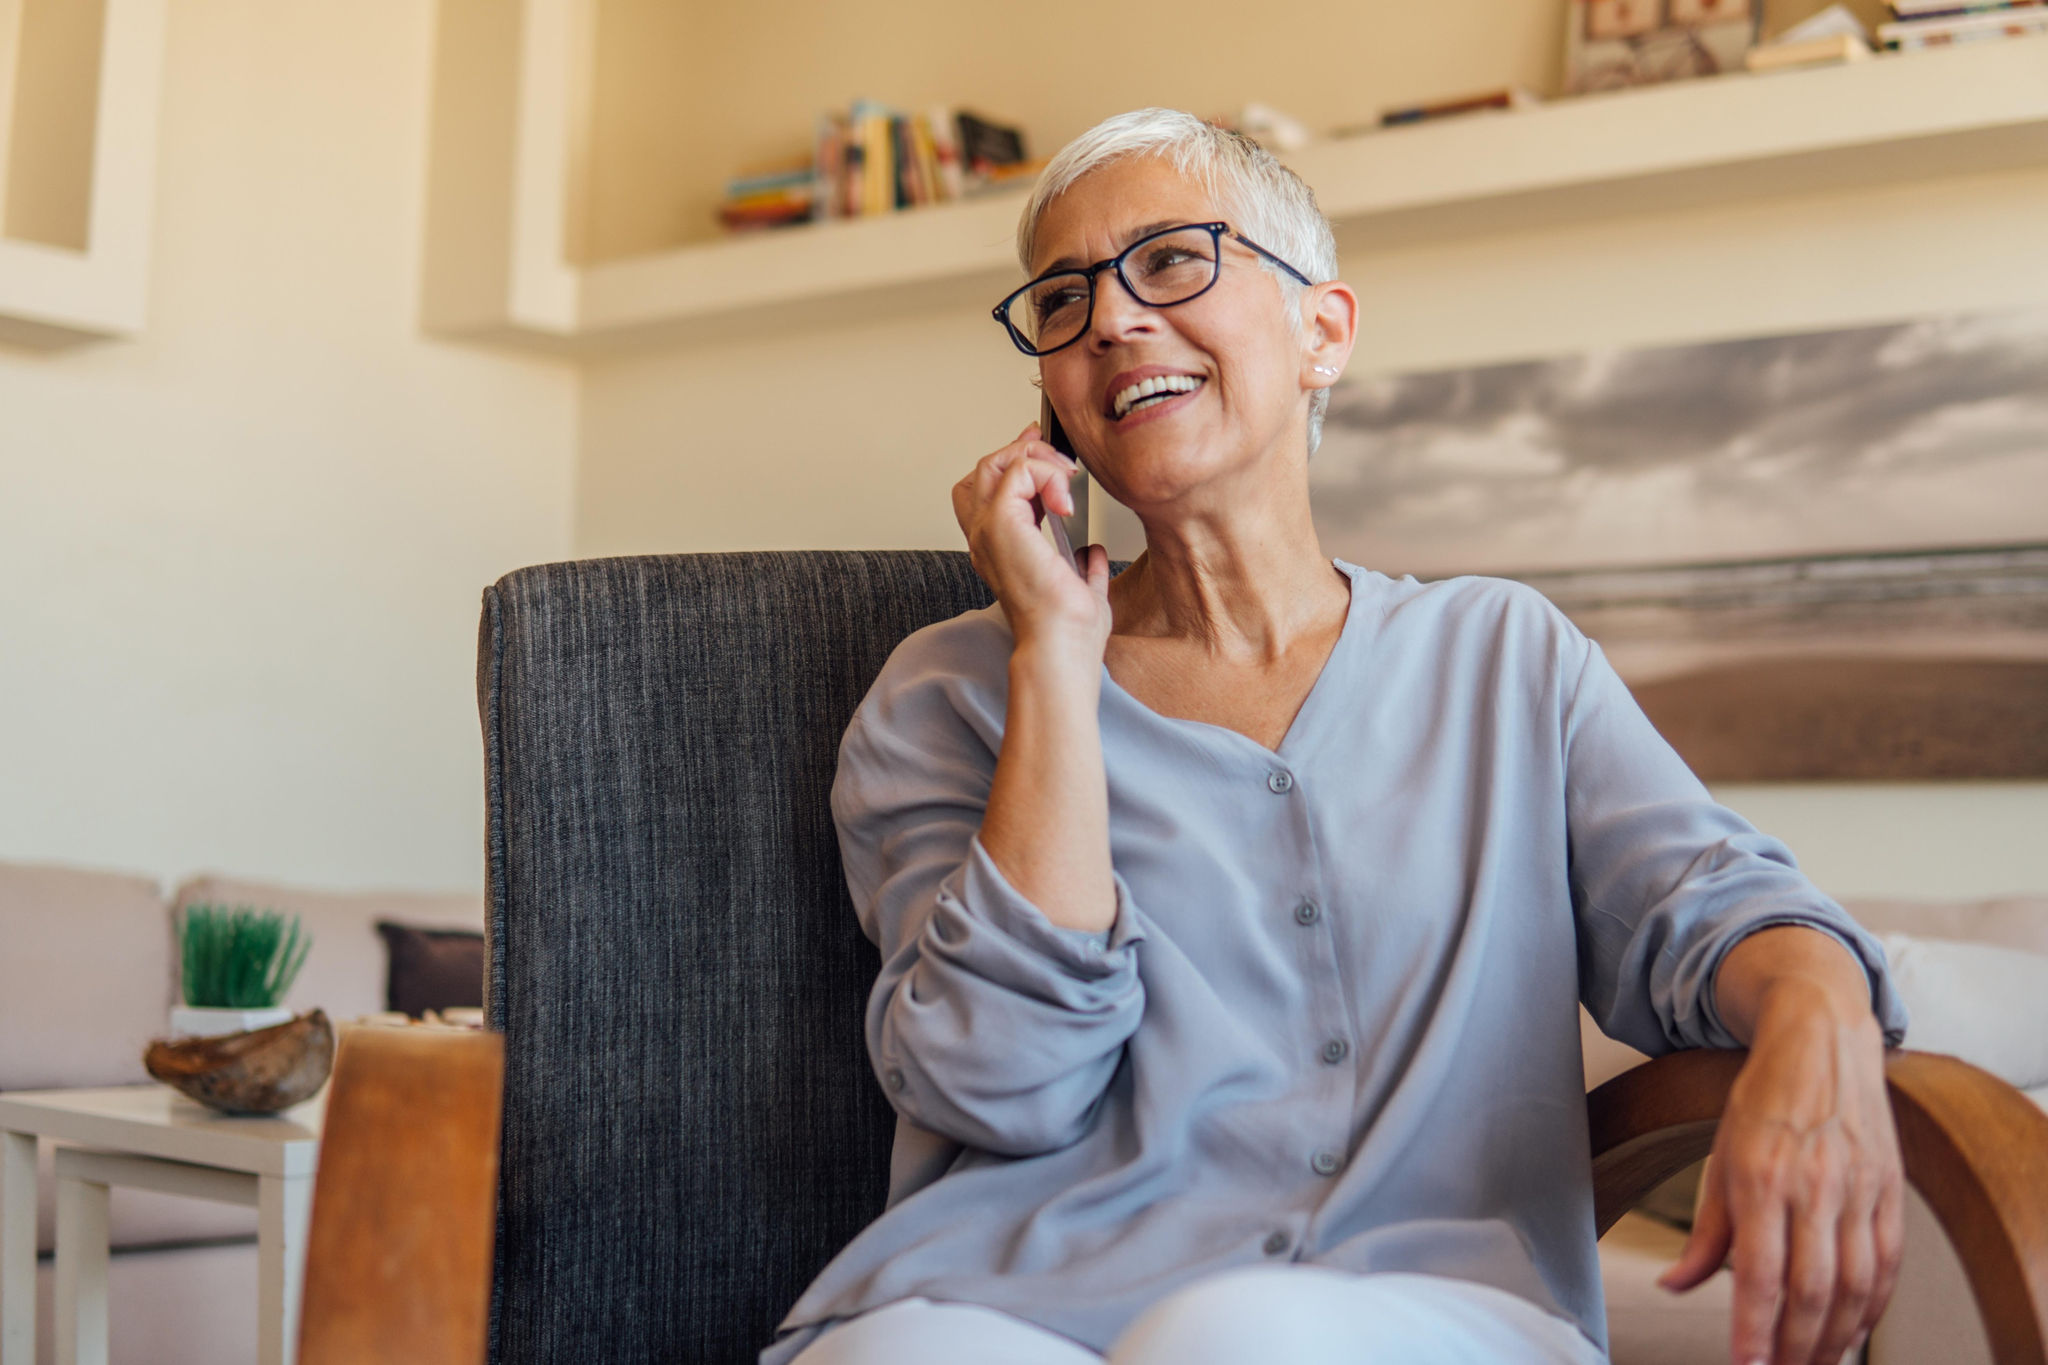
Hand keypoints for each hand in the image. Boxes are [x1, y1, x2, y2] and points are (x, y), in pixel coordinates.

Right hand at [951, 423, 1111, 653]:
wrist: (1061, 645)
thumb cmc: (1068, 630)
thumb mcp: (1082, 589)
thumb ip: (1085, 568)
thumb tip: (1094, 553)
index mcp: (999, 549)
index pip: (989, 490)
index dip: (1017, 464)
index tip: (1054, 460)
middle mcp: (986, 537)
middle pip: (986, 469)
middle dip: (1025, 451)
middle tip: (1061, 460)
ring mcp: (988, 529)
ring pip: (994, 463)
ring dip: (1036, 458)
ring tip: (1065, 478)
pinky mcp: (1001, 523)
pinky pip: (1018, 470)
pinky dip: (1047, 473)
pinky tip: (1066, 499)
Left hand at [1659, 982, 1901, 1364]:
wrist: (1821, 1041)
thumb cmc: (1763, 1100)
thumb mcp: (1720, 1157)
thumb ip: (1705, 1232)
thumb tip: (1676, 1284)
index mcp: (1761, 1176)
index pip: (1761, 1274)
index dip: (1755, 1329)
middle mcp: (1814, 1186)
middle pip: (1811, 1291)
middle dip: (1795, 1348)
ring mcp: (1859, 1189)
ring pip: (1855, 1287)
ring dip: (1835, 1340)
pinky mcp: (1891, 1190)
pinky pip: (1887, 1265)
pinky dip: (1872, 1309)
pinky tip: (1851, 1331)